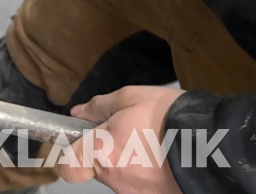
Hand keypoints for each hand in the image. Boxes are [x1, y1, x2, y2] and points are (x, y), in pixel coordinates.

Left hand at [57, 86, 185, 193]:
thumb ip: (99, 107)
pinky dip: (148, 175)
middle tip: (130, 136)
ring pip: (121, 178)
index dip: (72, 155)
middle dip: (106, 153)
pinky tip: (164, 161)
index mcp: (102, 151)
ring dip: (129, 164)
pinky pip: (141, 187)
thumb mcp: (130, 97)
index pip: (69, 167)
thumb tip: (77, 113)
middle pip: (98, 169)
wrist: (214, 143)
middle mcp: (115, 178)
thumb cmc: (167, 115)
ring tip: (153, 147)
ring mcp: (136, 193)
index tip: (82, 142)